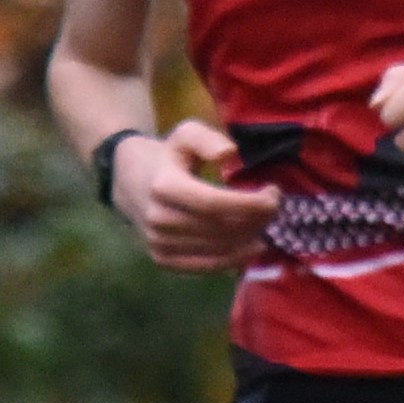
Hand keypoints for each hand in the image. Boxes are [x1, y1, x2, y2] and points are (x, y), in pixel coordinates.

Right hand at [112, 120, 280, 271]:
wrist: (128, 181)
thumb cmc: (167, 157)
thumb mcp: (184, 135)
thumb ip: (207, 139)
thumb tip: (230, 153)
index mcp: (164, 187)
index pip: (215, 204)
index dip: (250, 204)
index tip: (274, 196)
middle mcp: (159, 219)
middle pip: (220, 229)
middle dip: (256, 222)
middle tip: (275, 210)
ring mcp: (159, 243)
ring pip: (217, 251)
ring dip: (249, 242)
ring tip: (266, 228)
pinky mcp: (162, 260)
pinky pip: (205, 267)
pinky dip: (233, 260)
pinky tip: (250, 248)